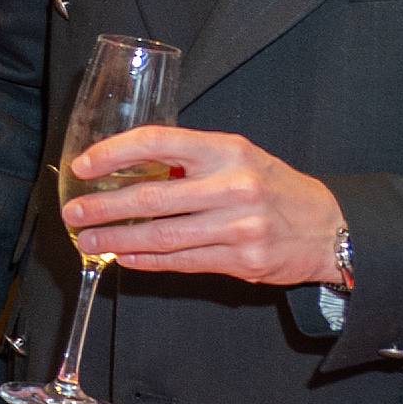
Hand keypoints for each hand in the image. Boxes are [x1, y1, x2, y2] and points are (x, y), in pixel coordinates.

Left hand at [58, 127, 346, 287]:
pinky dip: (147, 261)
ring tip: (88, 240)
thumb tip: (126, 170)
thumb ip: (190, 160)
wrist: (329, 226)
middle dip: (104, 206)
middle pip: (152, 196)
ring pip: (162, 235)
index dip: (114, 153)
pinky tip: (123, 258)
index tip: (83, 165)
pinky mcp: (243, 260)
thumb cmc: (272, 187)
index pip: (158, 141)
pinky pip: (182, 262)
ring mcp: (238, 226)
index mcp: (226, 150)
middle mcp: (232, 186)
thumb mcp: (237, 157)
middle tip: (73, 212)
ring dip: (117, 240)